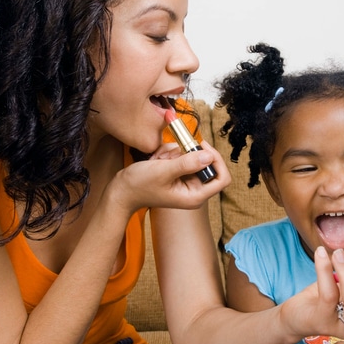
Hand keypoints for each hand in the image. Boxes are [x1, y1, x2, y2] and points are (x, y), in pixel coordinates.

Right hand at [108, 140, 230, 213]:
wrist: (121, 191)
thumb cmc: (139, 186)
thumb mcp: (163, 172)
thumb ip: (187, 163)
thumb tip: (209, 155)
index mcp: (195, 196)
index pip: (222, 178)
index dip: (217, 160)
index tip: (202, 146)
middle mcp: (194, 190)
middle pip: (207, 164)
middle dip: (188, 154)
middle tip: (171, 154)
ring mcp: (185, 182)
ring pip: (191, 157)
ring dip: (175, 154)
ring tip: (159, 161)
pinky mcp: (178, 175)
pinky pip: (181, 157)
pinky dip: (169, 154)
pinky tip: (156, 161)